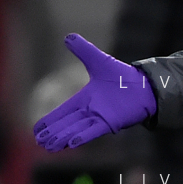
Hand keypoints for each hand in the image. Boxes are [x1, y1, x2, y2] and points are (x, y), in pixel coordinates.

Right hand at [33, 34, 156, 151]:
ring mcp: (100, 118)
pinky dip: (82, 136)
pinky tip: (71, 144)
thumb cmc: (123, 76)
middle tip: (39, 142)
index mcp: (84, 98)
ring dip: (63, 138)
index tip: (37, 130)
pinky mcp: (111, 123)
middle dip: (53, 133)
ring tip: (49, 147)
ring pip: (76, 130)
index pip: (62, 111)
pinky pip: (93, 131)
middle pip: (66, 124)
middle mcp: (90, 111)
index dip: (50, 121)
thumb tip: (68, 37)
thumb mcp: (99, 61)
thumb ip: (84, 50)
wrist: (145, 85)